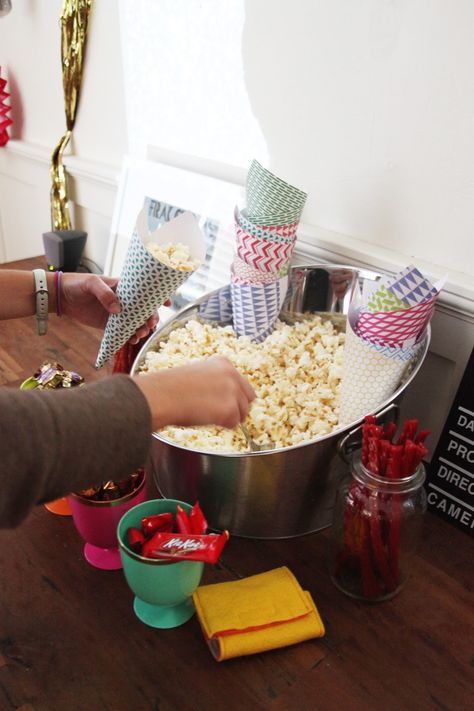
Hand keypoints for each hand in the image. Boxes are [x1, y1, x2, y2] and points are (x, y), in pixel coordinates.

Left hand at [60, 273, 159, 342]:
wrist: (61, 296)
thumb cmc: (77, 284)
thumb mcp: (91, 283)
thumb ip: (105, 294)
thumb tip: (118, 310)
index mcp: (123, 288)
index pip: (144, 291)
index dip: (158, 296)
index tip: (167, 303)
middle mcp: (123, 301)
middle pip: (143, 311)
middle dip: (150, 319)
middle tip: (149, 325)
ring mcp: (116, 313)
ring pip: (135, 323)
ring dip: (141, 330)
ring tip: (138, 335)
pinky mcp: (108, 325)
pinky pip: (122, 332)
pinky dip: (128, 337)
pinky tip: (130, 341)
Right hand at [134, 356, 255, 430]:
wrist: (162, 396)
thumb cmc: (170, 387)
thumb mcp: (196, 373)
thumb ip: (214, 381)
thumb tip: (220, 396)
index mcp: (223, 363)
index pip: (241, 382)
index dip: (234, 395)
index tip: (224, 402)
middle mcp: (232, 374)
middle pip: (249, 397)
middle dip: (239, 407)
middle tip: (222, 415)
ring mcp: (233, 391)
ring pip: (243, 412)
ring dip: (230, 418)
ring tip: (209, 417)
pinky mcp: (230, 409)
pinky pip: (234, 424)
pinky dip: (223, 426)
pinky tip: (207, 420)